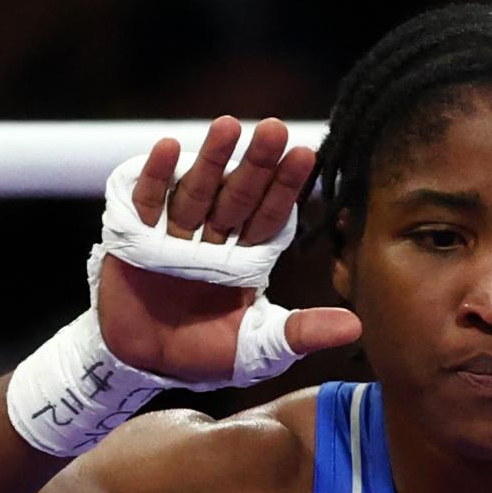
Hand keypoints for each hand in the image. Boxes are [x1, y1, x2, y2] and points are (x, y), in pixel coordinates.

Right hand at [96, 117, 359, 382]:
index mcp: (246, 257)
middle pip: (237, 195)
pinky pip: (147, 201)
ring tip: (228, 125)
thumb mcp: (257, 348)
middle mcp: (214, 238)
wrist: (144, 366)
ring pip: (196, 191)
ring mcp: (174, 234)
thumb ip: (302, 333)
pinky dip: (156, 177)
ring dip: (211, 159)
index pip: (270, 216)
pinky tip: (169, 148)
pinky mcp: (135, 236)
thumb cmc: (203, 354)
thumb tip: (357, 327)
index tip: (306, 154)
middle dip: (256, 164)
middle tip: (275, 129)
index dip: (286, 188)